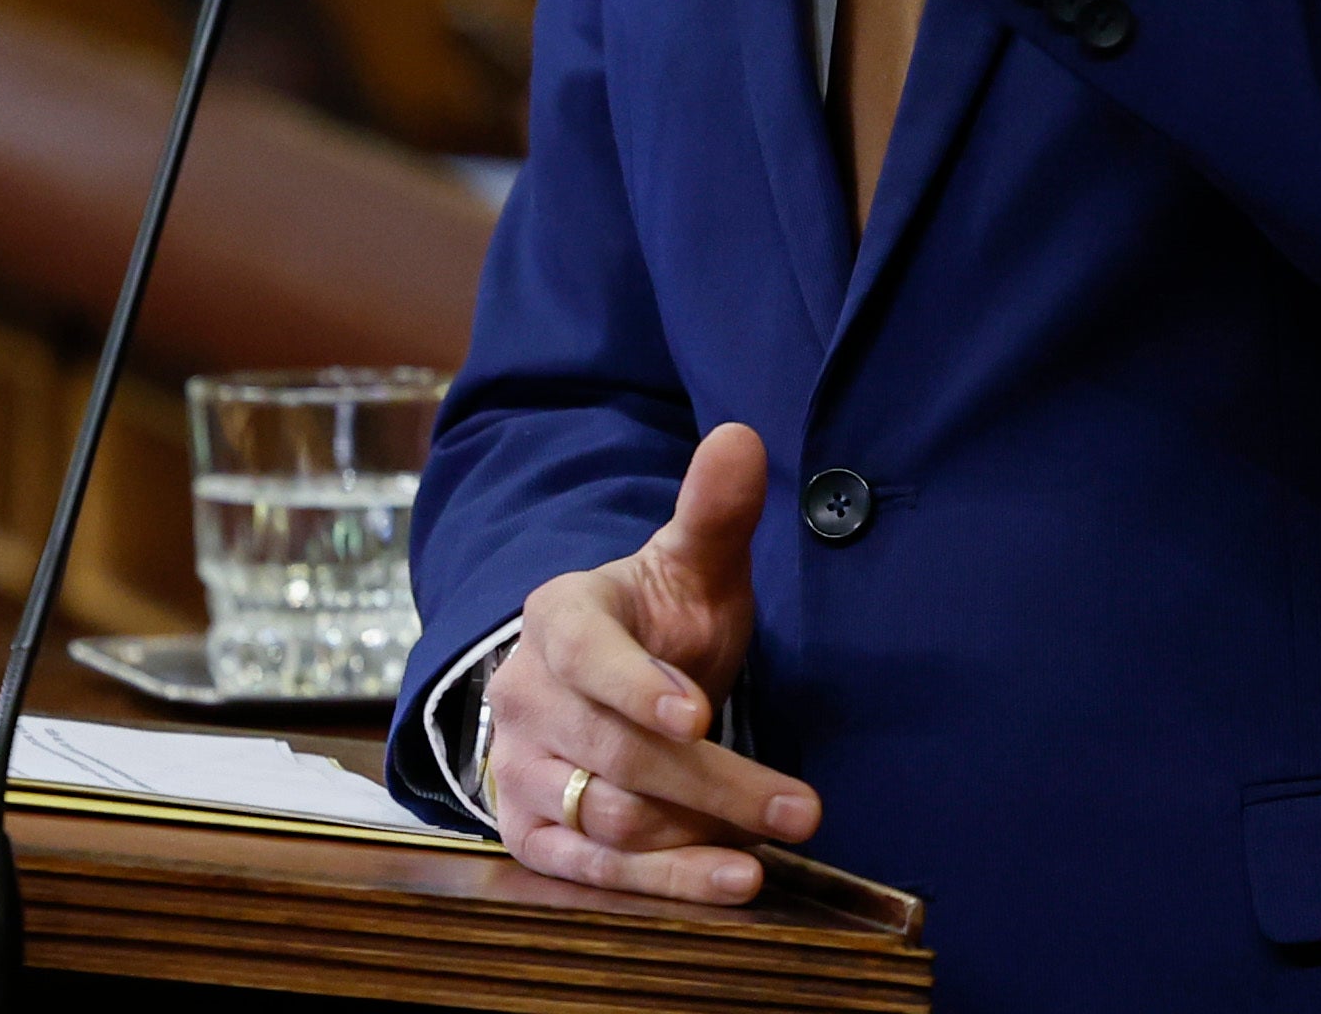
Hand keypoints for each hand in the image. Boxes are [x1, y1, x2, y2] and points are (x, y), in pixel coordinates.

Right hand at [485, 425, 819, 901]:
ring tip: (773, 841)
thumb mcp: (691, 565)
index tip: (698, 713)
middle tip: (801, 808)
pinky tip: (731, 883)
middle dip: (714, 783)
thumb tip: (742, 437)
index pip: (585, 653)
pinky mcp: (529, 833)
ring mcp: (518, 768)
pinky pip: (590, 873)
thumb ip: (715, 510)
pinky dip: (664, 883)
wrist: (597, 683)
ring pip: (608, 818)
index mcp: (558, 616)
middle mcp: (525, 694)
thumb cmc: (657, 620)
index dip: (636, 685)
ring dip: (696, 835)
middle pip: (616, 754)